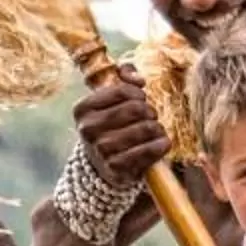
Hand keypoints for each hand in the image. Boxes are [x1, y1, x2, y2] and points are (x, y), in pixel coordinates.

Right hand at [76, 68, 171, 186]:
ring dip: (157, 128)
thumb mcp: (111, 98)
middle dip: (149, 111)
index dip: (138, 93)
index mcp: (83, 109)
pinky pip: (148, 151)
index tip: (141, 99)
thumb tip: (138, 79)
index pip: (121, 91)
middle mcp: (88, 129)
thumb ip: (124, 77)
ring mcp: (101, 150)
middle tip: (150, 116)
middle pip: (136, 109)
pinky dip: (160, 145)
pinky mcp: (115, 168)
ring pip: (145, 129)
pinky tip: (162, 143)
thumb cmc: (112, 124)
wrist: (104, 164)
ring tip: (155, 130)